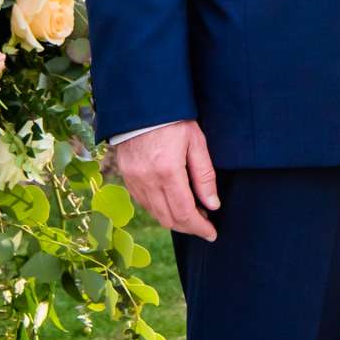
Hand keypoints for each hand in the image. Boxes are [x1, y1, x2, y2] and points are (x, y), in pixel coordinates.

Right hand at [113, 119, 218, 240]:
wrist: (141, 105)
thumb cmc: (173, 120)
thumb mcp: (196, 143)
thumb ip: (205, 176)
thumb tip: (212, 205)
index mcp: (168, 172)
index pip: (185, 213)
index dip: (200, 228)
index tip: (212, 233)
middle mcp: (147, 180)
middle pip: (169, 219)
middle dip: (189, 227)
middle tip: (205, 225)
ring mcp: (134, 180)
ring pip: (155, 214)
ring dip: (174, 220)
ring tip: (191, 214)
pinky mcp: (127, 177)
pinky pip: (144, 203)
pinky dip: (159, 209)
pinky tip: (172, 203)